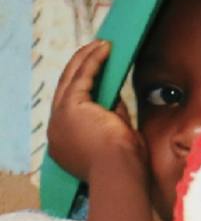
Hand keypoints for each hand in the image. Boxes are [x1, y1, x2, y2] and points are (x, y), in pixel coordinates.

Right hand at [46, 40, 138, 181]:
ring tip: (100, 45)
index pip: (72, 108)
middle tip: (94, 52)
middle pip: (66, 89)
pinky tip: (104, 48)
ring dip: (86, 59)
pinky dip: (94, 61)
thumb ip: (112, 117)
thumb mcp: (117, 138)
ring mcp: (60, 117)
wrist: (119, 175)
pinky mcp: (71, 107)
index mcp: (65, 142)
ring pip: (71, 79)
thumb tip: (114, 97)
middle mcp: (57, 129)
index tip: (94, 75)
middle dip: (80, 68)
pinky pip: (83, 77)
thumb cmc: (124, 166)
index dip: (81, 88)